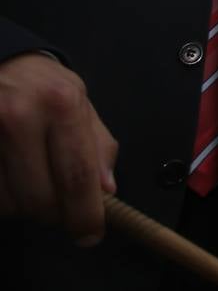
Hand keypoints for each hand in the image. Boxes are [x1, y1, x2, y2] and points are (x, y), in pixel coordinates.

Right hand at [0, 54, 117, 245]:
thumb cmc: (43, 85)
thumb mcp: (82, 101)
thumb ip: (98, 145)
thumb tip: (106, 189)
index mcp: (61, 105)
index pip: (77, 175)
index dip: (85, 213)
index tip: (90, 233)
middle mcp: (20, 117)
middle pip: (40, 198)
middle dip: (55, 212)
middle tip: (61, 203)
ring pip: (9, 204)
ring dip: (24, 204)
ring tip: (31, 176)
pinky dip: (4, 197)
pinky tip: (11, 174)